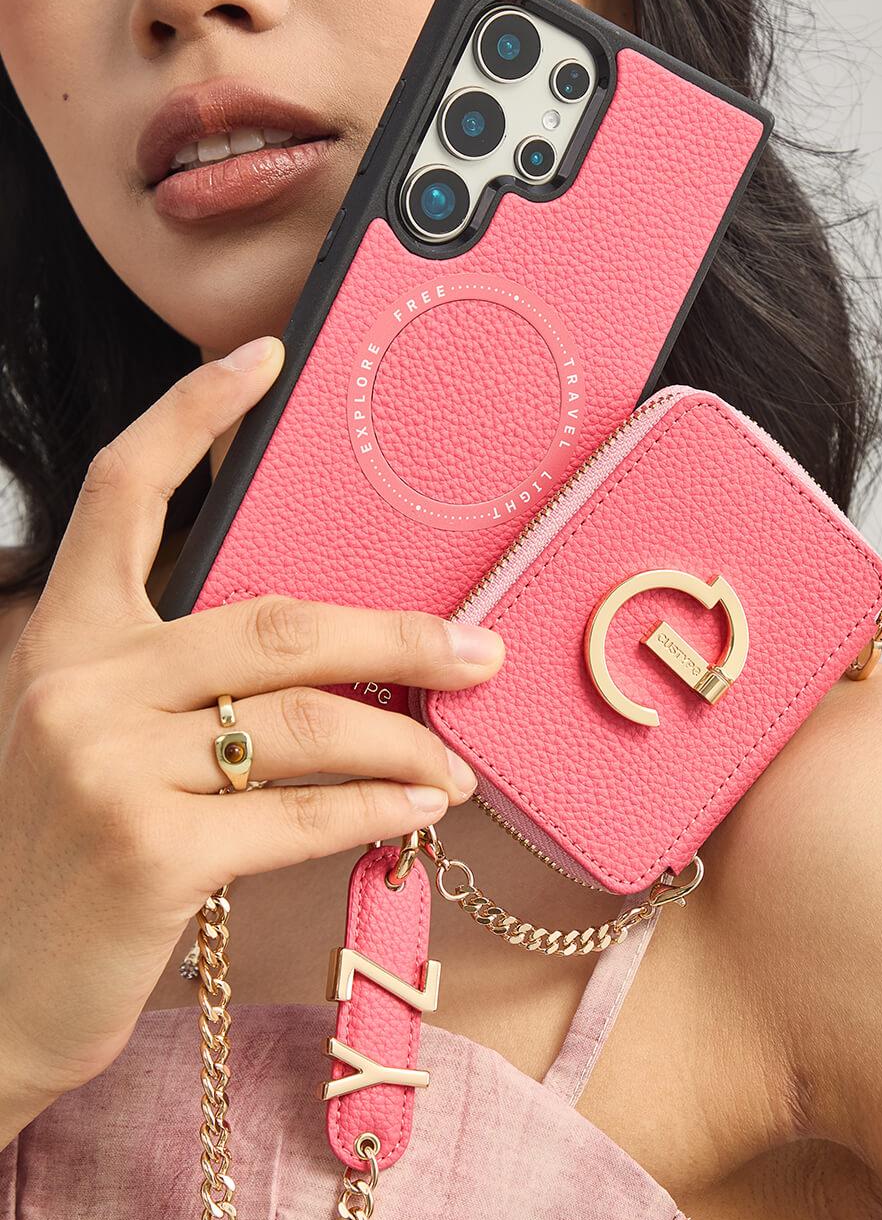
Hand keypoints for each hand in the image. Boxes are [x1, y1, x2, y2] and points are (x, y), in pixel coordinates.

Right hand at [0, 335, 503, 1114]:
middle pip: (273, 621)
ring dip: (402, 739)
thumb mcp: (97, 743)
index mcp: (65, 638)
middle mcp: (78, 682)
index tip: (263, 359)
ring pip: (304, 721)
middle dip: (395, 637)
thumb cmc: (67, 860)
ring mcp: (109, 765)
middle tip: (478, 653)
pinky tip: (420, 808)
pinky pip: (300, 812)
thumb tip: (331, 656)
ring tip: (456, 760)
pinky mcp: (150, 851)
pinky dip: (375, 810)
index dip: (191, 415)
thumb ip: (180, 684)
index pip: (120, 491)